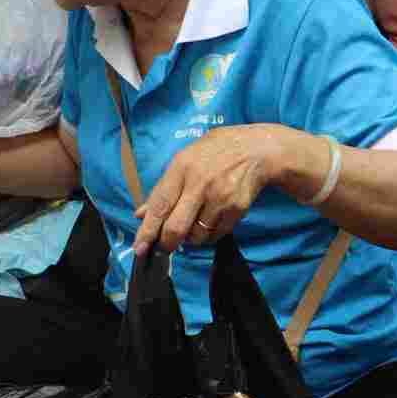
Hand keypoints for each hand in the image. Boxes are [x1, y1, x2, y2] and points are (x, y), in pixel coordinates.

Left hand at [131, 124, 315, 261]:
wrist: (257, 149)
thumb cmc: (215, 153)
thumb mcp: (185, 160)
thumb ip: (163, 188)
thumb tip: (141, 213)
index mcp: (181, 167)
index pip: (159, 206)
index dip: (147, 230)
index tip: (140, 248)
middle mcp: (199, 183)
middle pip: (176, 228)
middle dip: (167, 244)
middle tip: (165, 247)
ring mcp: (220, 197)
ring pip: (196, 235)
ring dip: (191, 238)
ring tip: (194, 224)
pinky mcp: (237, 208)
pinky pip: (216, 234)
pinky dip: (210, 234)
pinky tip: (211, 220)